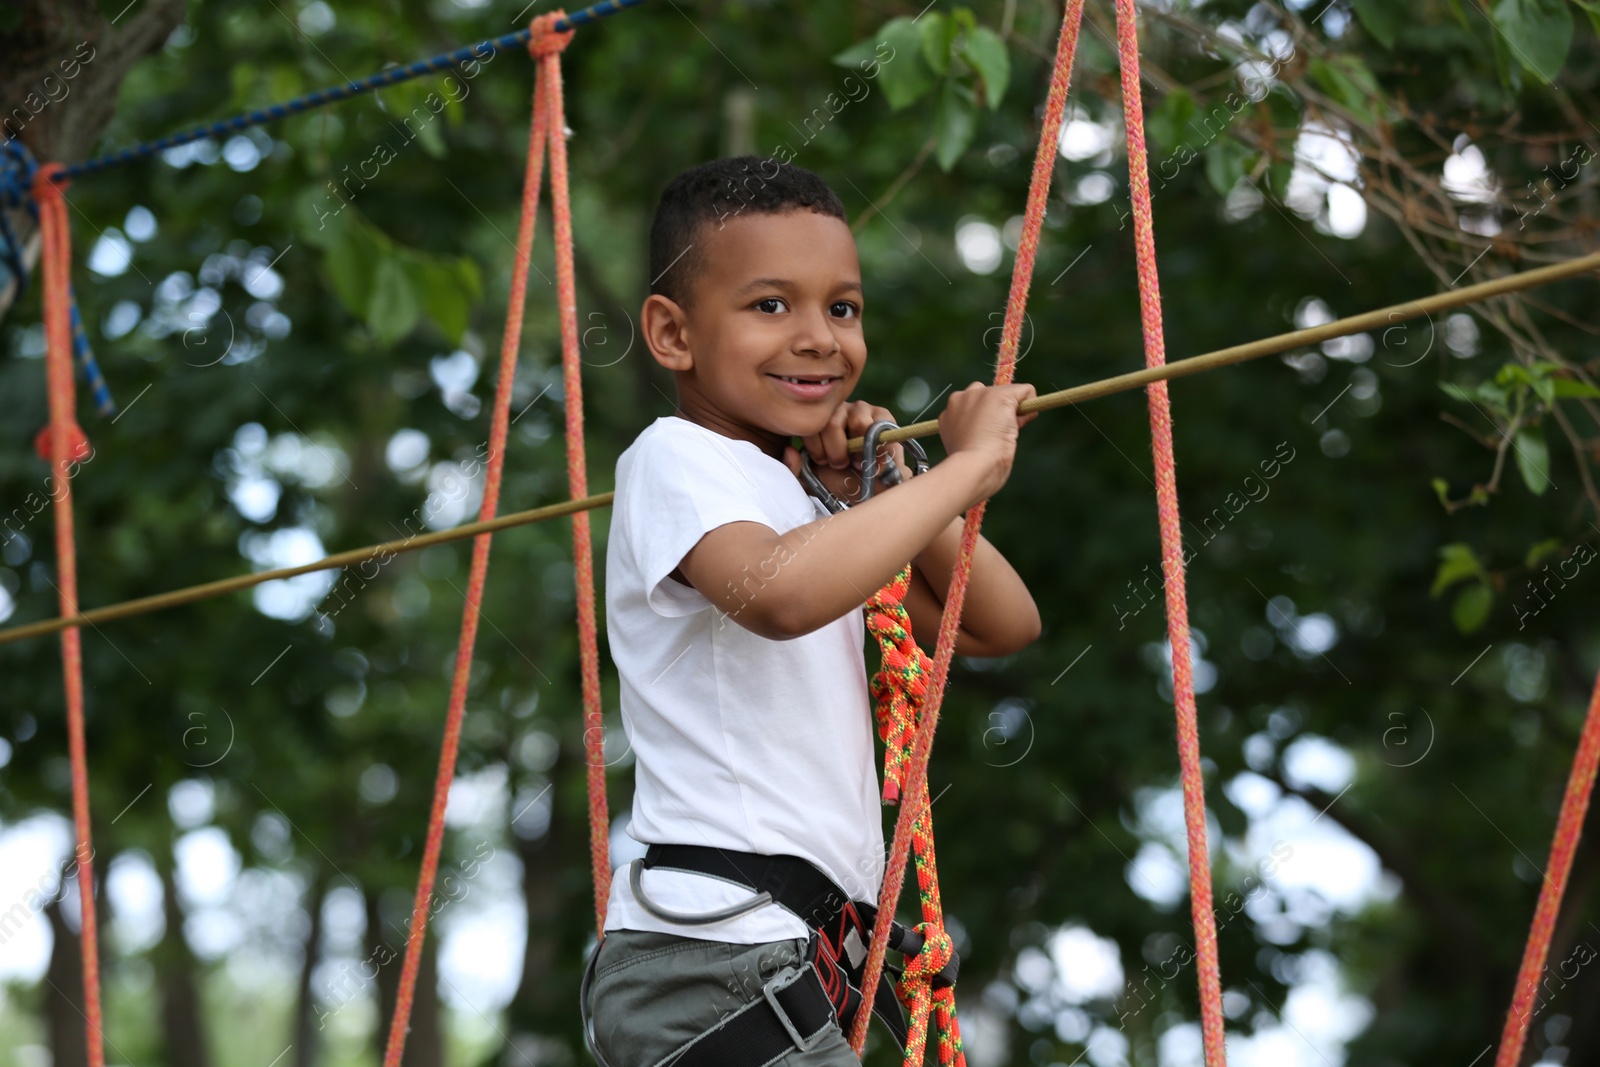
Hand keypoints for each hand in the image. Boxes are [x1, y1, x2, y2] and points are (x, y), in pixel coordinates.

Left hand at [782, 399, 906, 505]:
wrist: (872, 487)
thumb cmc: (842, 480)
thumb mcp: (814, 479)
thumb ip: (797, 470)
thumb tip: (790, 451)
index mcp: (818, 422)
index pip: (810, 426)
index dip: (817, 450)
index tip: (825, 464)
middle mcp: (838, 410)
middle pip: (832, 423)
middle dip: (836, 452)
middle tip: (842, 465)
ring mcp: (861, 409)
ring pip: (858, 421)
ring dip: (859, 449)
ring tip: (860, 463)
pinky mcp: (883, 415)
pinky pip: (880, 426)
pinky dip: (878, 448)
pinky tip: (876, 460)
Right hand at [937, 382, 1037, 504]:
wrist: (971, 468)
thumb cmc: (968, 468)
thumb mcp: (964, 447)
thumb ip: (974, 434)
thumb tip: (999, 429)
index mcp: (950, 413)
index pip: (974, 408)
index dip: (985, 422)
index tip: (986, 438)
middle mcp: (962, 398)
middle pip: (989, 395)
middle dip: (997, 411)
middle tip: (996, 435)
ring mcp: (981, 394)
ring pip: (1007, 393)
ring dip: (1012, 410)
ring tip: (1006, 432)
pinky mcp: (1000, 395)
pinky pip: (1026, 390)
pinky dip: (1030, 405)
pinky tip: (1020, 424)